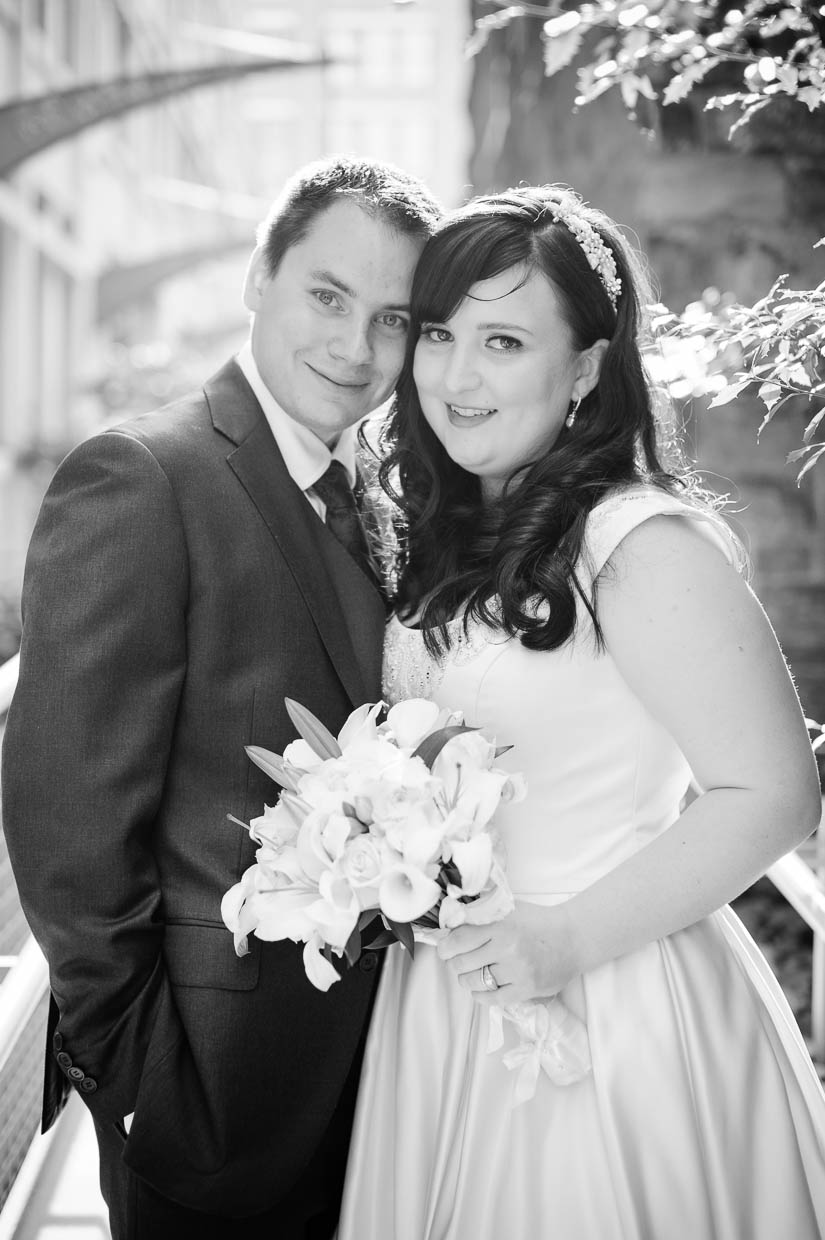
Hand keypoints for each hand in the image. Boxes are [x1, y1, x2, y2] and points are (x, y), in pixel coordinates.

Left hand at [436, 900, 580, 1006]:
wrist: (573, 938)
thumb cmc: (537, 921)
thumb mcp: (509, 908)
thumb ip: (481, 911)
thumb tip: (450, 918)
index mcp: (501, 925)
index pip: (458, 939)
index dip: (446, 946)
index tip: (446, 948)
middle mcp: (507, 948)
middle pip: (462, 963)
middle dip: (456, 962)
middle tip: (460, 959)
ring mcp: (517, 971)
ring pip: (474, 982)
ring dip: (467, 979)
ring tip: (472, 972)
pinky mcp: (526, 990)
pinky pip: (491, 999)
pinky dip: (480, 995)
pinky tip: (482, 987)